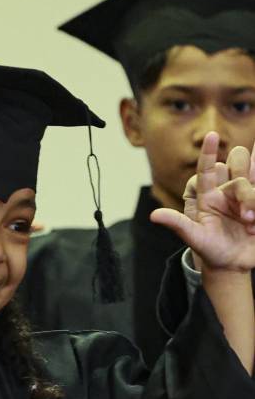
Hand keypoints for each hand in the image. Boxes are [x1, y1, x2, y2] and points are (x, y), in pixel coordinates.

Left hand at [151, 133, 254, 271]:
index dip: (207, 152)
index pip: (207, 170)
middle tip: (244, 216)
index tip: (211, 134)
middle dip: (243, 189)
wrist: (233, 263)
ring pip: (253, 178)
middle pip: (237, 172)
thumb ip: (178, 224)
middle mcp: (228, 191)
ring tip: (249, 221)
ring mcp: (248, 196)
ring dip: (252, 198)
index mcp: (208, 196)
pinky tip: (254, 227)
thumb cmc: (211, 249)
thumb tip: (154, 215)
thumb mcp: (195, 238)